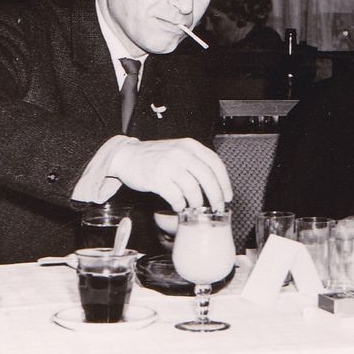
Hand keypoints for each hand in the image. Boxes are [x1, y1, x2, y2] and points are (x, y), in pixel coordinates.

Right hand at [109, 138, 232, 211]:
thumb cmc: (155, 156)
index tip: (227, 195)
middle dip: (216, 195)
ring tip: (196, 208)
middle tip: (217, 207)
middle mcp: (181, 153)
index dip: (224, 182)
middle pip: (207, 177)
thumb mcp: (178, 150)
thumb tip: (215, 184)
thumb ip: (195, 161)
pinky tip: (179, 207)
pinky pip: (175, 196)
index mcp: (190, 145)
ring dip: (197, 202)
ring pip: (192, 188)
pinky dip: (180, 205)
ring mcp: (168, 165)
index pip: (215, 163)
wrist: (127, 156)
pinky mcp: (156, 178)